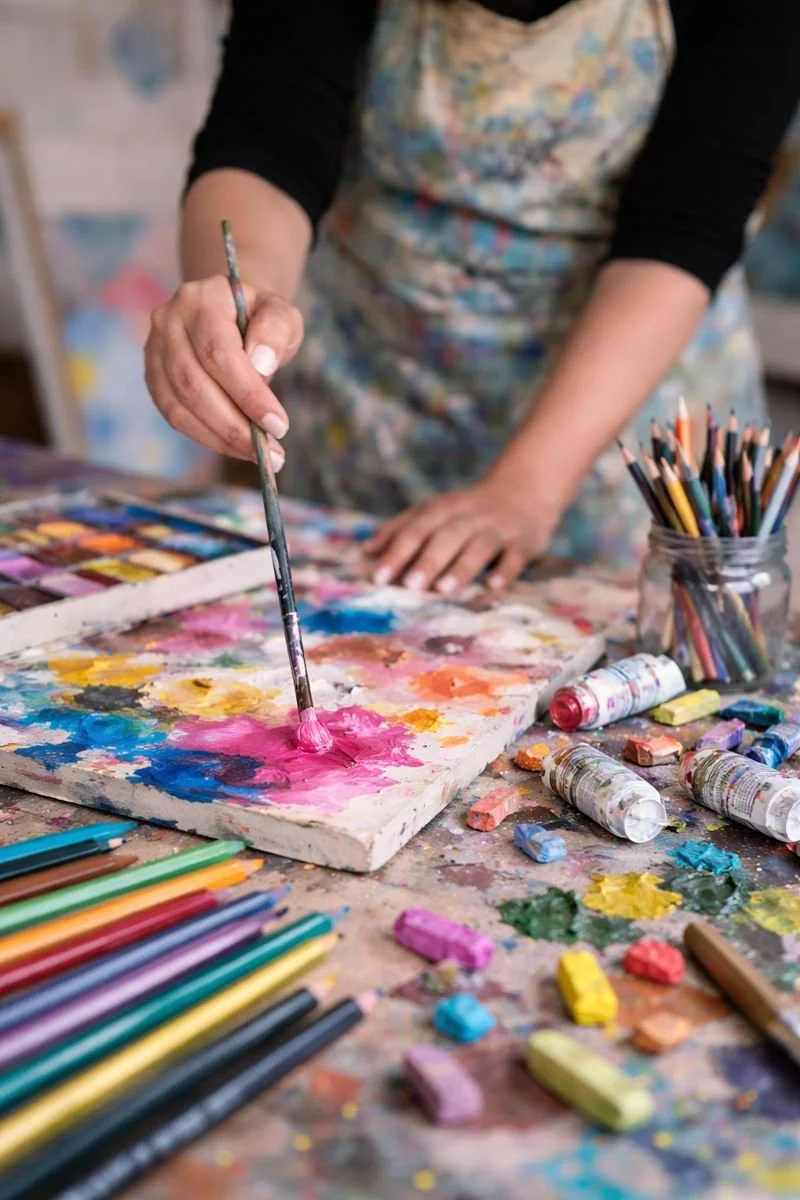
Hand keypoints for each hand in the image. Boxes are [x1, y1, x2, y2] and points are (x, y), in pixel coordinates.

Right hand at [145, 275, 303, 466]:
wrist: (230, 314)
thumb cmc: (259, 317)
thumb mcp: (281, 314)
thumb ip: (276, 331)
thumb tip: (260, 365)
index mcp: (200, 299)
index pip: (218, 352)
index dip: (247, 393)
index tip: (278, 424)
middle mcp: (168, 322)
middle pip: (194, 383)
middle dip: (234, 424)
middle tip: (270, 451)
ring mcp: (155, 351)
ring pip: (180, 405)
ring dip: (221, 437)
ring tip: (258, 454)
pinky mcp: (153, 378)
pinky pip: (175, 416)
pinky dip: (207, 436)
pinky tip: (236, 446)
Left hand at [363, 476, 555, 594]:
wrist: (523, 492)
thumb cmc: (467, 511)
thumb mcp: (434, 511)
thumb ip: (401, 529)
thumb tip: (366, 551)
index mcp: (443, 509)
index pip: (417, 528)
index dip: (397, 551)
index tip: (378, 576)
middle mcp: (469, 516)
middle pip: (447, 536)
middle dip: (428, 560)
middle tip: (410, 585)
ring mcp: (498, 528)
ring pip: (480, 546)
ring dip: (462, 567)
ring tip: (443, 589)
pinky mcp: (523, 542)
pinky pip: (515, 556)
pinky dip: (505, 571)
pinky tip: (493, 586)